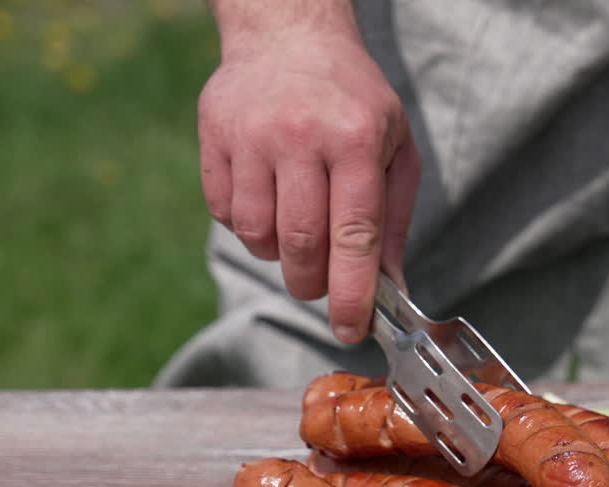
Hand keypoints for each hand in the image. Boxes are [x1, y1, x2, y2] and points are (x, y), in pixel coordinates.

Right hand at [198, 4, 419, 342]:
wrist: (289, 33)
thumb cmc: (351, 99)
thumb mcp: (394, 147)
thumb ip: (393, 221)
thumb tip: (389, 289)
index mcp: (355, 138)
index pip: (354, 235)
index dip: (353, 293)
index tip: (351, 330)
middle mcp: (300, 135)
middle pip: (300, 244)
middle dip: (311, 282)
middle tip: (319, 283)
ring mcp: (251, 134)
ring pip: (256, 234)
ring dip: (276, 253)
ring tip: (294, 226)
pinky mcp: (214, 136)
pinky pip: (223, 213)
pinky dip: (246, 225)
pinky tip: (266, 198)